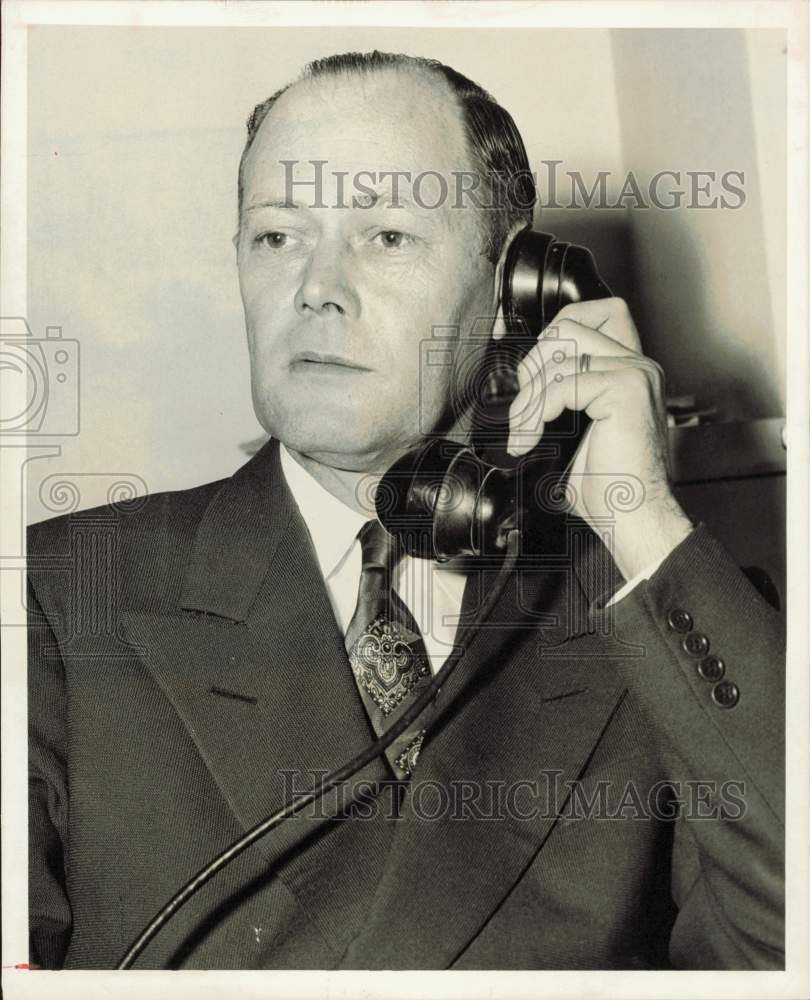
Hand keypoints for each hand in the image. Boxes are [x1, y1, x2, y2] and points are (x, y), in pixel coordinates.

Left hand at [506, 297, 692, 579]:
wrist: (632, 516)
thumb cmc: (607, 484)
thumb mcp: (576, 429)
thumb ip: (562, 394)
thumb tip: (522, 382)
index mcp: (628, 368)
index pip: (590, 314)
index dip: (552, 330)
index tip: (531, 375)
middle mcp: (637, 363)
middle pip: (567, 326)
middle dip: (533, 365)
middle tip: (525, 409)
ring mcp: (634, 373)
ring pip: (558, 355)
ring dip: (529, 396)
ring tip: (525, 432)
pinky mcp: (626, 389)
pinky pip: (561, 385)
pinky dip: (537, 412)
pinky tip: (534, 438)